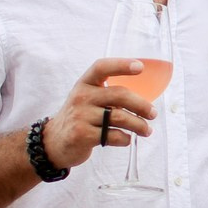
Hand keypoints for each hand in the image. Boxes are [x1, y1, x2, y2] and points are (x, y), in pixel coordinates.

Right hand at [40, 57, 158, 165]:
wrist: (54, 142)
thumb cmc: (80, 117)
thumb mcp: (88, 99)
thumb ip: (110, 95)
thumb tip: (146, 102)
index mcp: (85, 83)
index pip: (102, 67)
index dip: (122, 65)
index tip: (140, 67)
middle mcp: (81, 96)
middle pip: (119, 95)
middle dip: (142, 105)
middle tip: (153, 113)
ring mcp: (80, 116)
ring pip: (119, 117)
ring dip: (139, 125)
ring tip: (146, 130)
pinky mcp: (82, 135)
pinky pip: (113, 135)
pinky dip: (125, 139)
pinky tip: (127, 139)